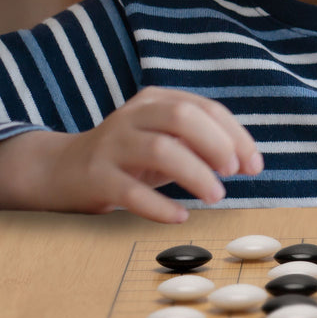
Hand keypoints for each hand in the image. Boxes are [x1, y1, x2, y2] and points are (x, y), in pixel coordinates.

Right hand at [0, 87, 263, 222]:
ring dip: (195, 174)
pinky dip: (159, 206)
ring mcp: (112, 145)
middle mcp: (133, 116)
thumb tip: (247, 161)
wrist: (62, 170)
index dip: (235, 135)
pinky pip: (130, 192)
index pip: (205, 109)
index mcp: (156, 100)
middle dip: (216, 143)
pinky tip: (180, 217)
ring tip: (216, 196)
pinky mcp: (96, 178)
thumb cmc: (131, 156)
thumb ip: (200, 143)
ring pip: (160, 150)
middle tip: (233, 172)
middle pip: (181, 117)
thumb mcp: (165, 140)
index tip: (254, 165)